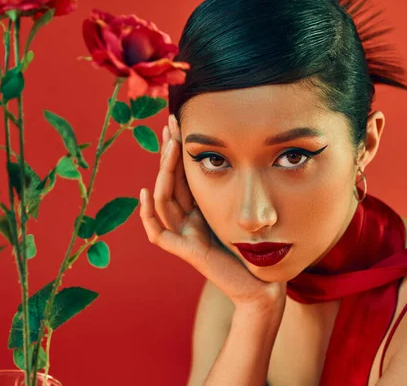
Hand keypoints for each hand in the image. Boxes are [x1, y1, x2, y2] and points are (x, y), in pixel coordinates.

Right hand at [139, 115, 286, 311]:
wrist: (260, 284)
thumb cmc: (256, 248)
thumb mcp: (241, 208)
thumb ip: (232, 187)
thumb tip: (238, 149)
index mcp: (200, 208)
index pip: (182, 173)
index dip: (178, 148)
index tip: (178, 121)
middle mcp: (188, 220)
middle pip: (170, 181)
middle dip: (169, 151)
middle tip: (170, 122)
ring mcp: (185, 236)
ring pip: (164, 200)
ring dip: (163, 173)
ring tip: (168, 147)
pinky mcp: (187, 252)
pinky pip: (159, 234)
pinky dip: (149, 214)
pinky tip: (145, 191)